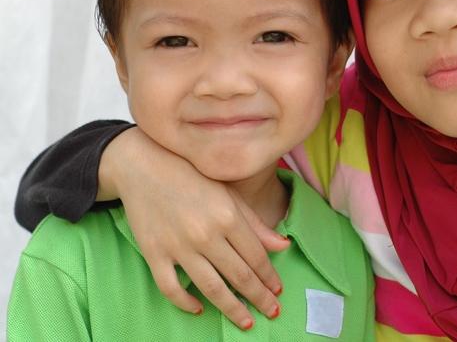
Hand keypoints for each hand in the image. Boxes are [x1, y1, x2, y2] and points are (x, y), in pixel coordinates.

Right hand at [99, 127, 289, 329]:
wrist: (144, 165)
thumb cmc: (193, 177)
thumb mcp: (229, 193)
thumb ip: (256, 223)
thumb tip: (284, 246)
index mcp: (228, 215)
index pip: (256, 256)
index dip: (270, 277)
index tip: (278, 291)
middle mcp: (205, 233)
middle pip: (239, 276)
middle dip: (259, 297)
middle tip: (272, 312)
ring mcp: (178, 246)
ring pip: (211, 287)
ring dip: (232, 309)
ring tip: (246, 321)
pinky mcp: (153, 253)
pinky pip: (171, 287)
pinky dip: (186, 302)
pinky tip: (200, 308)